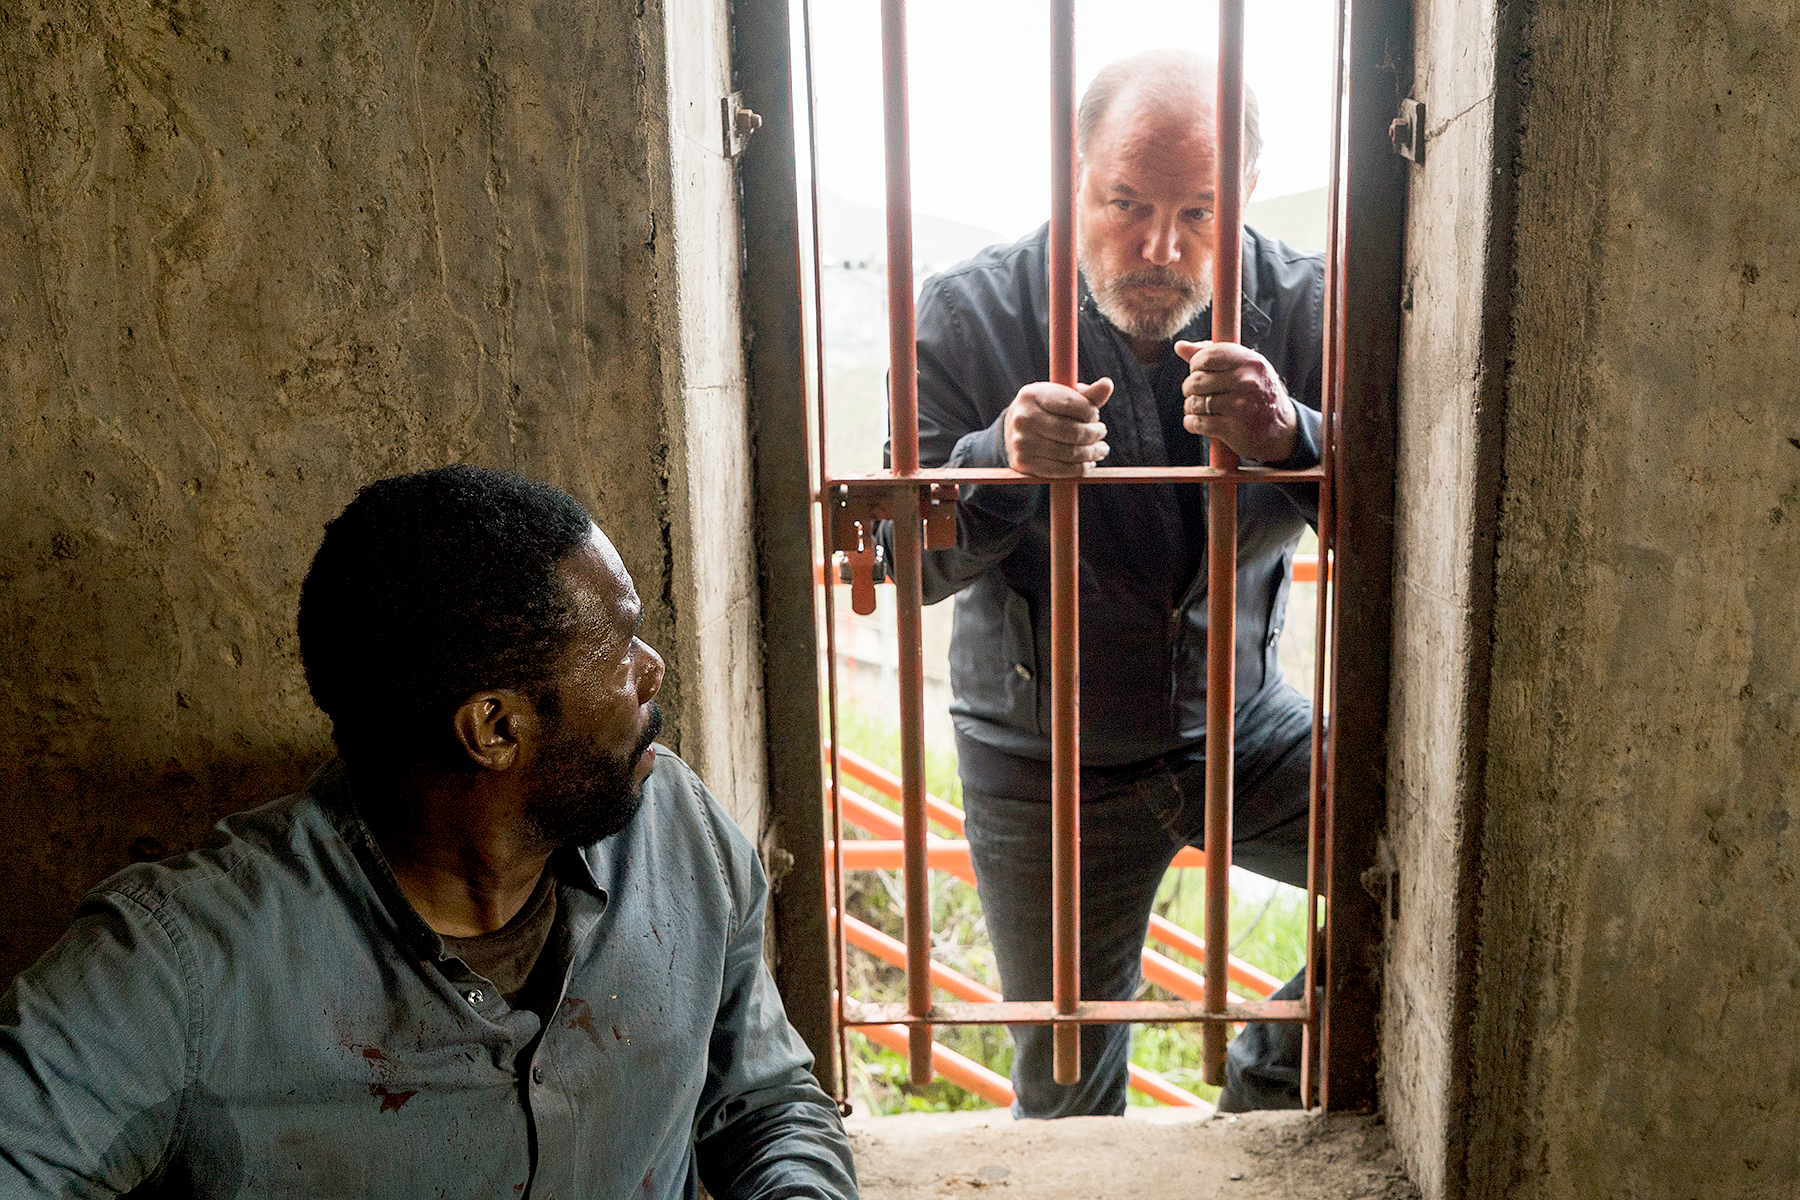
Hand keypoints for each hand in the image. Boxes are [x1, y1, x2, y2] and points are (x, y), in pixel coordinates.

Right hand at [1002, 378, 1113, 476]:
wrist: (1012, 432)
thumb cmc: (1044, 411)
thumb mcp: (1059, 397)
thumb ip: (1086, 395)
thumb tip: (1107, 384)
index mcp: (1032, 396)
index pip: (1070, 404)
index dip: (1090, 412)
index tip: (1095, 415)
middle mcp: (1023, 418)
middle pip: (1072, 431)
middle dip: (1094, 434)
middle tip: (1101, 433)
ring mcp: (1022, 443)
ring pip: (1069, 453)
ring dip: (1092, 453)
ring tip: (1101, 449)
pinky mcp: (1024, 463)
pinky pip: (1061, 470)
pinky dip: (1080, 468)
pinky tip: (1088, 463)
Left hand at [1174, 341, 1297, 462]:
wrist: (1283, 428)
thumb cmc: (1259, 393)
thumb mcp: (1245, 368)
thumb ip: (1212, 355)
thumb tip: (1180, 346)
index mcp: (1250, 362)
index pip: (1206, 356)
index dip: (1195, 365)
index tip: (1198, 372)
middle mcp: (1247, 382)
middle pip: (1196, 381)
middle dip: (1189, 388)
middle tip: (1196, 393)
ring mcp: (1241, 406)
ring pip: (1195, 403)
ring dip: (1191, 407)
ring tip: (1199, 408)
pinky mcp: (1234, 429)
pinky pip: (1197, 423)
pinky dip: (1191, 423)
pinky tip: (1197, 422)